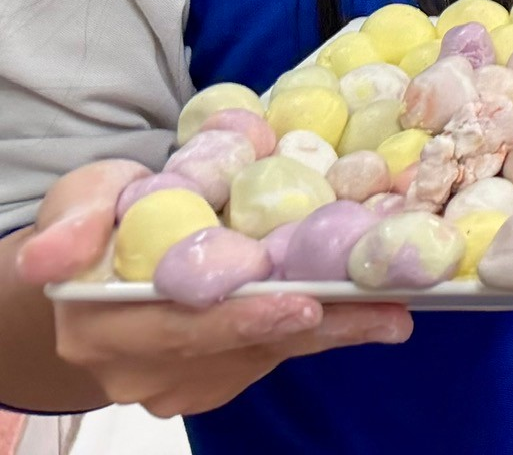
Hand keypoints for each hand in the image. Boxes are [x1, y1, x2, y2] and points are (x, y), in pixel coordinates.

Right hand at [16, 160, 411, 416]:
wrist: (95, 275)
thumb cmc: (99, 221)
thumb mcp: (82, 199)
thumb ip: (74, 222)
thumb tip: (46, 260)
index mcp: (105, 325)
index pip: (180, 328)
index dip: (241, 318)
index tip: (299, 305)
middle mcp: (143, 369)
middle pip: (241, 349)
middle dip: (317, 329)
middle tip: (386, 311)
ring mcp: (182, 383)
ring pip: (270, 355)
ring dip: (335, 330)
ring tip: (397, 304)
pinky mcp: (218, 379)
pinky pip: (277, 355)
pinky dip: (324, 328)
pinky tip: (373, 306)